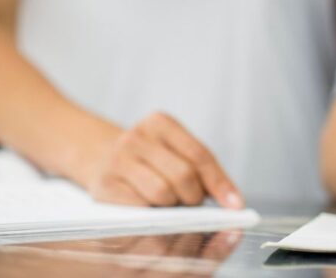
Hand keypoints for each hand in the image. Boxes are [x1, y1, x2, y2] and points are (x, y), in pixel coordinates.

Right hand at [79, 112, 243, 208]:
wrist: (99, 156)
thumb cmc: (151, 158)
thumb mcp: (175, 150)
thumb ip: (203, 169)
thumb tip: (233, 201)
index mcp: (161, 122)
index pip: (200, 155)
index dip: (220, 183)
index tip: (236, 205)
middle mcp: (136, 137)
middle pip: (183, 175)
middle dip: (194, 196)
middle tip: (192, 202)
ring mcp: (117, 160)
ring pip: (162, 193)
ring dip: (173, 205)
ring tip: (169, 202)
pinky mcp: (103, 185)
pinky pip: (140, 207)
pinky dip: (151, 212)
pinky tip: (149, 206)